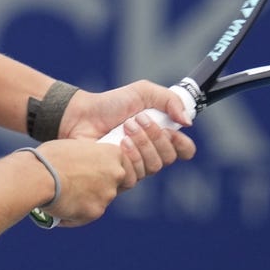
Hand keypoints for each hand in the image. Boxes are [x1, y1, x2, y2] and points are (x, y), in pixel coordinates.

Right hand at [31, 140, 126, 226]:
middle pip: (115, 186)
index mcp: (113, 153)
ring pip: (100, 202)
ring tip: (64, 198)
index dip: (110, 172)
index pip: (124, 166)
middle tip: (82, 188)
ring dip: (86, 202)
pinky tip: (60, 210)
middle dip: (101, 189)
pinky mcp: (95, 212)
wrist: (40, 175)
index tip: (97, 174)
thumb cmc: (52, 157)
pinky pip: (86, 216)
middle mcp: (116, 174)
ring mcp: (107, 195)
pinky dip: (75, 215)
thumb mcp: (75, 147)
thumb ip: (88, 158)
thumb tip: (85, 167)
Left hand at [62, 81, 196, 187]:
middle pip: (168, 158)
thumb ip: (169, 100)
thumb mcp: (143, 92)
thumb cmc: (111, 104)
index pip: (184, 151)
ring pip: (153, 167)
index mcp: (160, 136)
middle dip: (155, 137)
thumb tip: (187, 122)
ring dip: (141, 144)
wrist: (82, 115)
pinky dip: (128, 157)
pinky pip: (135, 176)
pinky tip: (116, 145)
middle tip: (136, 120)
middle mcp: (150, 154)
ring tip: (124, 129)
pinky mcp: (119, 177)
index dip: (183, 144)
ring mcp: (135, 167)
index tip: (173, 131)